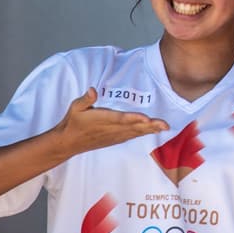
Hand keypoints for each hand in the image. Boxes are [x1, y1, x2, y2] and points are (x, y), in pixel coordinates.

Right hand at [54, 88, 168, 154]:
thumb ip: (85, 99)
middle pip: (133, 127)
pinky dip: (143, 133)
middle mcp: (111, 129)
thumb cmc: (73, 122)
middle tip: (165, 124)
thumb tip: (92, 90)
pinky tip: (153, 130)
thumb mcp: (75, 107)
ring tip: (164, 127)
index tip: (146, 118)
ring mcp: (114, 136)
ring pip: (135, 132)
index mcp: (103, 120)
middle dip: (150, 125)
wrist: (68, 142)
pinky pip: (132, 136)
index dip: (134, 119)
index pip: (120, 119)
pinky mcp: (115, 139)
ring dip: (150, 130)